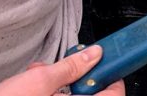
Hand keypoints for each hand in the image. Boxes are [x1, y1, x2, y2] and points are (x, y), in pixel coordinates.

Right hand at [0, 45, 123, 95]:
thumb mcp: (41, 80)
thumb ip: (71, 66)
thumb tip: (95, 54)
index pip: (114, 94)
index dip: (112, 75)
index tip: (107, 62)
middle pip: (92, 93)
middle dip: (80, 75)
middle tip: (69, 63)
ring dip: (60, 82)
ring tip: (41, 73)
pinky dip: (49, 91)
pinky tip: (32, 83)